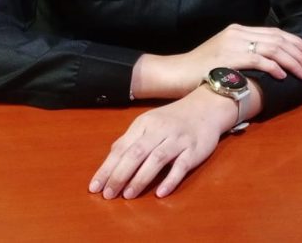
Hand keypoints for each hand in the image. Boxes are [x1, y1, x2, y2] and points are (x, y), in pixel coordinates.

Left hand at [88, 86, 234, 199]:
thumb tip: (110, 160)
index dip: (107, 168)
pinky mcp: (194, 149)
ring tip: (128, 196)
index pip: (122, 148)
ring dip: (140, 178)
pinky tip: (160, 193)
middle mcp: (160, 130)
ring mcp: (178, 139)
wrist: (206, 106)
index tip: (94, 187)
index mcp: (145, 124)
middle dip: (120, 175)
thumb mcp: (149, 124)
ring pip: (157, 159)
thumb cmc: (173, 119)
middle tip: (108, 194)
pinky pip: (181, 165)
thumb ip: (131, 140)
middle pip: (136, 153)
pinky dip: (170, 179)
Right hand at [170, 24, 301, 93]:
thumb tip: (268, 62)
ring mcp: (234, 44)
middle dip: (298, 53)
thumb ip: (243, 52)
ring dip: (293, 62)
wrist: (177, 72)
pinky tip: (284, 76)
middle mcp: (238, 33)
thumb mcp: (223, 53)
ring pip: (274, 49)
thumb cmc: (200, 69)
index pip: (274, 32)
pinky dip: (275, 67)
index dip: (294, 42)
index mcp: (238, 30)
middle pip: (277, 39)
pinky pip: (260, 60)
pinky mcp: (231, 57)